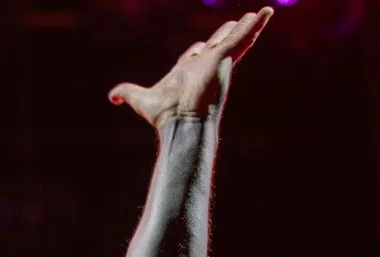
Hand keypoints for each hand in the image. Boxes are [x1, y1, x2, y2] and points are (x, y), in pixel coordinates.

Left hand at [108, 8, 271, 126]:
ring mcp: (216, 62)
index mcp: (189, 74)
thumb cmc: (164, 115)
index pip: (194, 56)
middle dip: (226, 34)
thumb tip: (112, 96)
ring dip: (248, 26)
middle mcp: (205, 67)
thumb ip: (127, 92)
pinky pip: (242, 38)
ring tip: (261, 15)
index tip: (197, 48)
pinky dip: (255, 25)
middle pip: (218, 44)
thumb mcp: (140, 98)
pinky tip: (267, 12)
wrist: (180, 121)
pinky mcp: (224, 58)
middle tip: (237, 23)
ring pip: (235, 39)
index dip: (194, 52)